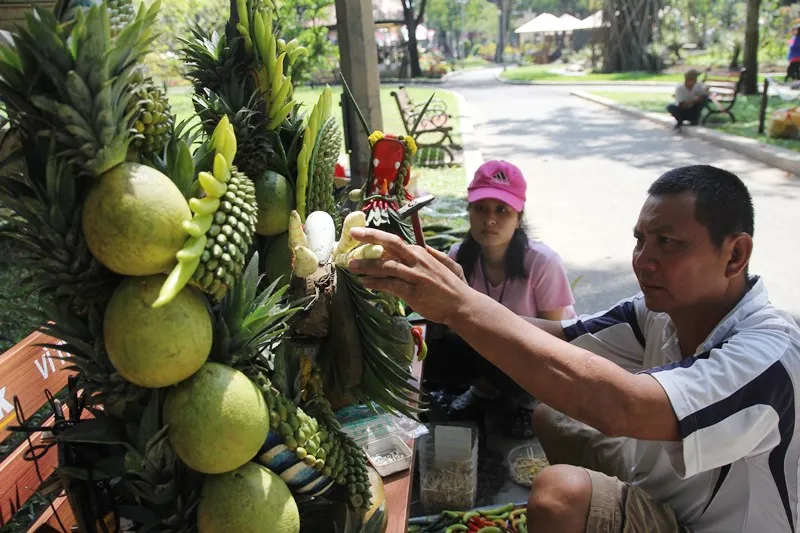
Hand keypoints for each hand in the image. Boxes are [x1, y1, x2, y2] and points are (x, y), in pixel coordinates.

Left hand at [346, 227, 472, 324]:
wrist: (463, 305)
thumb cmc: (453, 286)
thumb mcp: (445, 264)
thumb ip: (432, 255)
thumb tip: (422, 247)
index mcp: (421, 253)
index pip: (394, 242)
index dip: (376, 239)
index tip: (361, 237)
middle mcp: (418, 260)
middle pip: (391, 244)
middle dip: (370, 237)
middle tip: (353, 234)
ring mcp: (415, 275)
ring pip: (386, 266)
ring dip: (366, 265)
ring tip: (351, 265)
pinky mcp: (413, 292)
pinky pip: (390, 285)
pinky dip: (375, 283)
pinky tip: (364, 283)